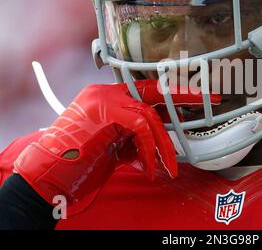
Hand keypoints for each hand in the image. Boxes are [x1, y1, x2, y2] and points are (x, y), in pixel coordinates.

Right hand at [13, 80, 220, 204]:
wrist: (47, 175)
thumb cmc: (80, 163)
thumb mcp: (113, 146)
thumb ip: (134, 138)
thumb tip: (158, 144)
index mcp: (108, 98)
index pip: (145, 91)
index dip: (172, 93)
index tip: (195, 96)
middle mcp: (106, 93)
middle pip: (153, 90)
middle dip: (184, 94)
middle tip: (209, 98)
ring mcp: (104, 99)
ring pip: (149, 115)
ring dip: (163, 145)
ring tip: (168, 167)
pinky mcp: (104, 112)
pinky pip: (141, 128)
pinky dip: (149, 150)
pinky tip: (150, 168)